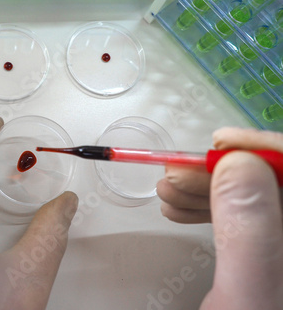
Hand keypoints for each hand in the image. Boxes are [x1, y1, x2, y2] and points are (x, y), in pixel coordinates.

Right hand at [157, 127, 282, 308]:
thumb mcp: (247, 298)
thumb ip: (251, 231)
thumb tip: (239, 165)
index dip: (266, 150)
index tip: (221, 145)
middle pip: (276, 185)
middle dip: (222, 172)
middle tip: (177, 173)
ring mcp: (282, 253)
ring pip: (257, 200)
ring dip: (209, 189)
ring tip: (168, 192)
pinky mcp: (268, 260)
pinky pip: (244, 220)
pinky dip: (210, 208)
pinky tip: (181, 210)